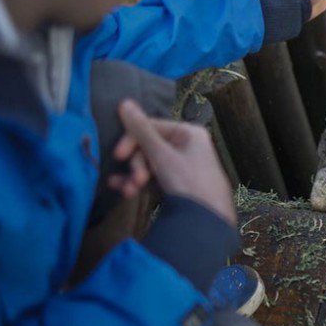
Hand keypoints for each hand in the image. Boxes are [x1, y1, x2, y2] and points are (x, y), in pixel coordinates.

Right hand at [114, 100, 236, 224]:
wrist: (207, 223)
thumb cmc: (189, 183)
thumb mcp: (162, 156)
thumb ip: (141, 131)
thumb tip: (124, 102)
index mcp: (188, 133)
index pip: (152, 127)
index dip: (132, 140)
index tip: (118, 155)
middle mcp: (187, 146)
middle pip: (148, 147)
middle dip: (137, 164)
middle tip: (136, 181)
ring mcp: (182, 166)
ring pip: (148, 164)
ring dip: (134, 176)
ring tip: (128, 192)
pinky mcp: (176, 184)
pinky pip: (152, 178)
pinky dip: (139, 184)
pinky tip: (124, 191)